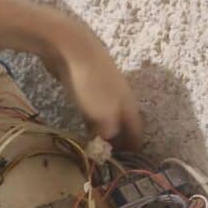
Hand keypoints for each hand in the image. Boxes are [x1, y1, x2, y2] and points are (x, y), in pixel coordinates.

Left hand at [40, 20, 142, 149]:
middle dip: (120, 138)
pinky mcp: (86, 81)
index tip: (132, 160)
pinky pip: (93, 105)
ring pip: (108, 112)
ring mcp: (103, 86)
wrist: (70, 46)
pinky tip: (83, 122)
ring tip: (99, 143)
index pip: (137, 128)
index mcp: (129, 103)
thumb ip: (107, 132)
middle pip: (123, 120)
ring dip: (105, 128)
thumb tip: (106, 144)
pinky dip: (92, 117)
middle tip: (113, 155)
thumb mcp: (102, 114)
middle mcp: (120, 94)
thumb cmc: (90, 83)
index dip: (135, 145)